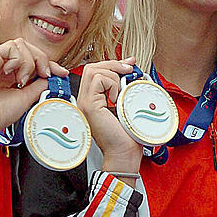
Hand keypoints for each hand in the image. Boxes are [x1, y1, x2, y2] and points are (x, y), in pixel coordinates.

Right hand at [0, 38, 68, 145]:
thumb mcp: (28, 97)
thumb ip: (40, 84)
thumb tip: (53, 76)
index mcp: (13, 75)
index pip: (34, 60)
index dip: (50, 64)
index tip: (62, 72)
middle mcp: (5, 66)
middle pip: (29, 48)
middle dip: (42, 59)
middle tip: (44, 74)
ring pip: (21, 44)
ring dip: (29, 62)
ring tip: (22, 80)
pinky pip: (10, 47)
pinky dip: (18, 59)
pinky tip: (14, 74)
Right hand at [77, 58, 142, 175]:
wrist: (124, 152)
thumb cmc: (128, 133)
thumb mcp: (127, 103)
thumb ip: (125, 86)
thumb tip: (131, 67)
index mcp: (92, 99)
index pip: (95, 71)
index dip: (113, 63)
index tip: (130, 64)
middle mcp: (85, 99)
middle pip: (92, 67)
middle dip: (113, 64)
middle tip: (129, 70)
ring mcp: (85, 102)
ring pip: (94, 70)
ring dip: (114, 77)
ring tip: (120, 95)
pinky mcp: (89, 105)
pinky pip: (99, 80)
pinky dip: (112, 85)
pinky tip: (117, 100)